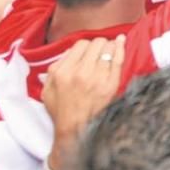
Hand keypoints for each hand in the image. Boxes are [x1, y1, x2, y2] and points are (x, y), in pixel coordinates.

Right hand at [42, 36, 124, 169]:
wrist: (76, 128)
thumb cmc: (62, 109)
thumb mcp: (48, 88)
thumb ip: (55, 67)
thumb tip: (70, 52)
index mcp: (64, 72)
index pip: (80, 45)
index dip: (85, 46)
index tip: (88, 50)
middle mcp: (81, 72)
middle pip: (96, 44)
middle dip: (99, 44)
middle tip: (99, 50)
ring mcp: (98, 78)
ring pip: (108, 48)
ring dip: (110, 46)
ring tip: (109, 48)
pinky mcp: (111, 84)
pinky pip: (118, 60)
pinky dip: (120, 48)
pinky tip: (121, 41)